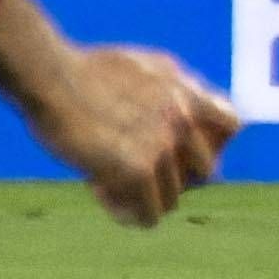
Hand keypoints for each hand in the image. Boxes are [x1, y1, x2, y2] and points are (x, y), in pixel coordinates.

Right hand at [19, 42, 241, 224]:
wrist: (48, 75)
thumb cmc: (82, 69)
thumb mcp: (142, 64)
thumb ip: (172, 86)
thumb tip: (192, 105)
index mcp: (187, 91)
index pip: (231, 128)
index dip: (211, 144)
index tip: (182, 152)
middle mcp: (183, 118)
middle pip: (204, 174)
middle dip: (174, 178)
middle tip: (139, 174)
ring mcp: (162, 145)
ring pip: (171, 199)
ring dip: (141, 196)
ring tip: (107, 181)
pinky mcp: (136, 170)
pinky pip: (147, 214)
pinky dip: (126, 213)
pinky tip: (99, 192)